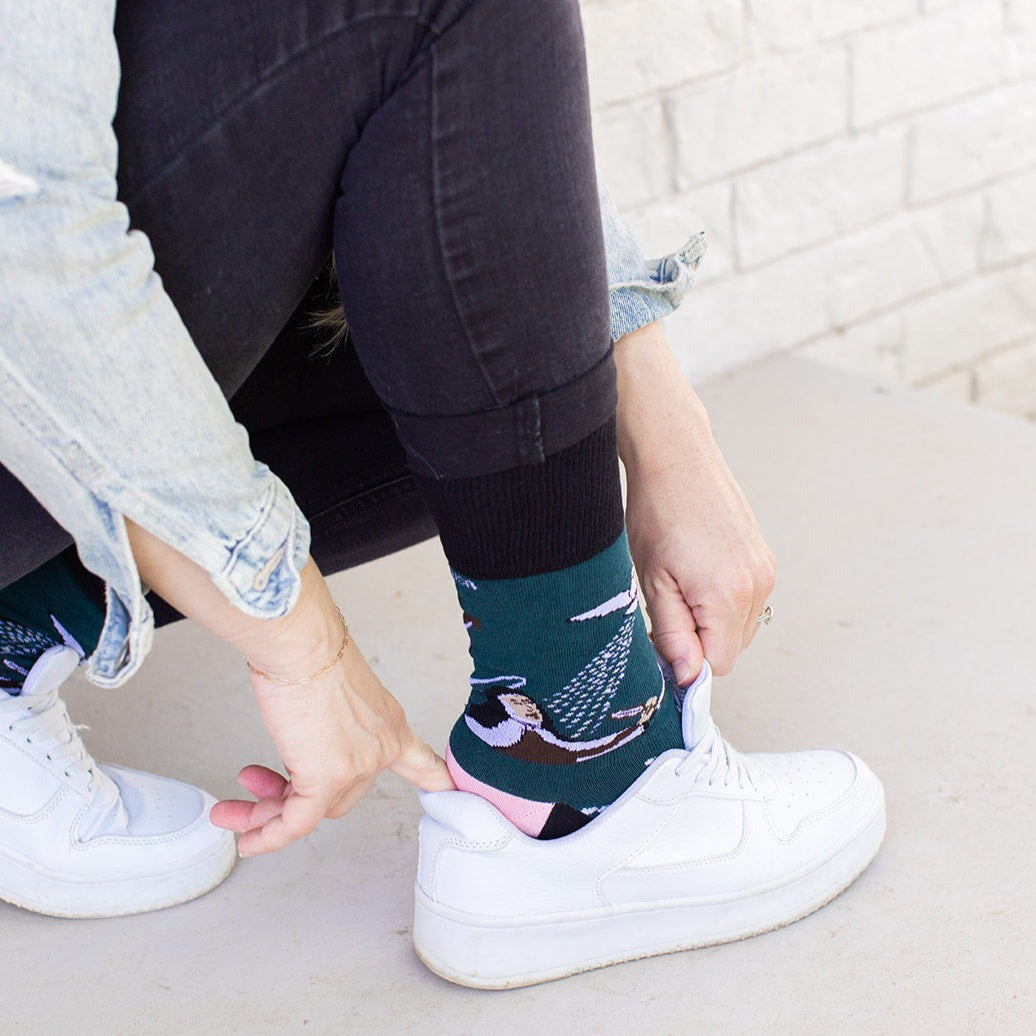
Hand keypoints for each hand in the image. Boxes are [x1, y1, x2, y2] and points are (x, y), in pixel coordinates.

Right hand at [211, 633, 453, 854]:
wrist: (300, 644)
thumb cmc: (309, 652)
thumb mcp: (332, 693)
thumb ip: (326, 728)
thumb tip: (299, 748)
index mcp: (389, 724)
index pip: (422, 763)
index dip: (434, 782)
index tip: (448, 795)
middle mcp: (379, 748)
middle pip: (342, 795)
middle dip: (296, 794)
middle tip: (260, 782)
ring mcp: (356, 766)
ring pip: (313, 810)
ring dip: (268, 813)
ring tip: (236, 810)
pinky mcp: (325, 778)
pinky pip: (295, 823)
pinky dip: (268, 834)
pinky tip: (248, 839)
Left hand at [615, 323, 775, 681]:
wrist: (677, 459)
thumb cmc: (657, 512)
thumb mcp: (652, 581)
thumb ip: (672, 634)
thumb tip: (690, 677)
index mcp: (726, 595)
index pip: (718, 665)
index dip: (688, 664)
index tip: (662, 644)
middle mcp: (756, 585)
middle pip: (731, 649)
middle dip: (698, 642)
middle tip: (666, 606)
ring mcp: (765, 571)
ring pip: (740, 628)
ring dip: (710, 622)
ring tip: (681, 583)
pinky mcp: (765, 560)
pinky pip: (746, 603)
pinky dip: (722, 602)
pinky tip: (697, 573)